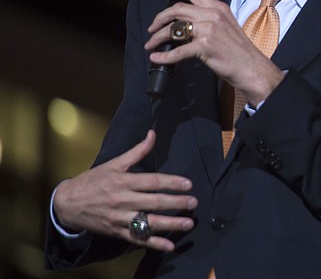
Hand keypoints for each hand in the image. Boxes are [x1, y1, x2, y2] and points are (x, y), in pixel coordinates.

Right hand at [53, 130, 196, 251]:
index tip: (188, 184)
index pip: (152, 182)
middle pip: (153, 202)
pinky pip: (138, 239)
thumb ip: (137, 151)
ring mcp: (120, 218)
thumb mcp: (114, 163)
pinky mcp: (117, 232)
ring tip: (188, 224)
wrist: (68, 203)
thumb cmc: (93, 181)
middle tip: (193, 203)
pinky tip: (169, 246)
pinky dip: (154, 244)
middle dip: (176, 203)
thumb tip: (153, 134)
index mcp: (123, 181)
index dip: (171, 182)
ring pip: (148, 223)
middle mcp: (123, 200)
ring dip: (170, 225)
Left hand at [144, 0, 283, 105]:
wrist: (252, 67)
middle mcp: (213, 15)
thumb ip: (209, 20)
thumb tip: (186, 24)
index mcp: (218, 8)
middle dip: (159, 18)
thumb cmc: (240, 51)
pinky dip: (164, 56)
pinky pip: (178, 51)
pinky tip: (157, 58)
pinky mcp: (205, 46)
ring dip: (158, 37)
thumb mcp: (227, 27)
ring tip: (151, 44)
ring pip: (174, 29)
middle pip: (177, 9)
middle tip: (152, 27)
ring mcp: (209, 30)